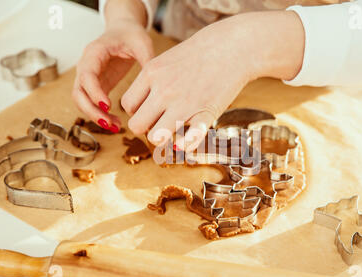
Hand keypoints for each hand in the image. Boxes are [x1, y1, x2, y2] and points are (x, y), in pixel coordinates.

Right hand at [72, 19, 153, 131]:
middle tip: (109, 123)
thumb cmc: (131, 35)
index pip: (87, 75)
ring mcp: (89, 78)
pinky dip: (101, 115)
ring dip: (95, 116)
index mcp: (94, 53)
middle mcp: (86, 66)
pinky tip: (116, 124)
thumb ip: (147, 59)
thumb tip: (156, 81)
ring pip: (82, 102)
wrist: (124, 31)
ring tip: (115, 127)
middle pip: (78, 93)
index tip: (108, 106)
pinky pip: (92, 104)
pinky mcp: (97, 86)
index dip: (94, 92)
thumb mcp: (142, 43)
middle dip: (91, 111)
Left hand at [121, 11, 303, 150]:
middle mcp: (163, 91)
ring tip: (173, 131)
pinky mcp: (205, 115)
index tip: (150, 109)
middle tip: (160, 122)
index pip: (127, 105)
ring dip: (163, 139)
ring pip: (155, 138)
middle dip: (146, 127)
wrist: (234, 47)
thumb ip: (152, 80)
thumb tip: (143, 103)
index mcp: (151, 73)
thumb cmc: (201, 52)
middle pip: (136, 125)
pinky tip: (188, 140)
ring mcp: (184, 104)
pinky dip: (185, 146)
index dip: (137, 110)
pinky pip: (187, 142)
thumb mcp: (167, 59)